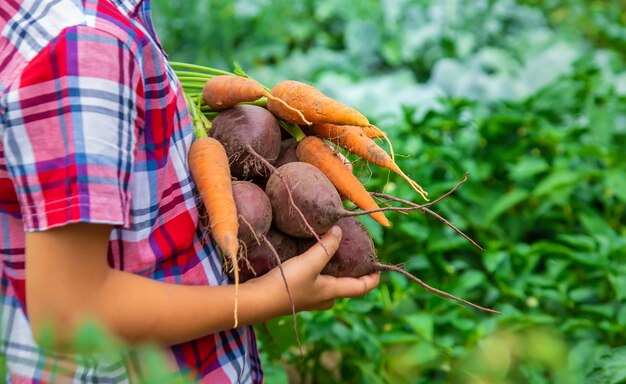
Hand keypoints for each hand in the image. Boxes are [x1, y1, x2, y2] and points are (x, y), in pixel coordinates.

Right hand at [252, 225, 379, 315]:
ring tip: (334, 252)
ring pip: (329, 285)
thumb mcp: (310, 263)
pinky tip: (310, 257)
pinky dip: (319, 271)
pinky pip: (315, 282)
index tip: (380, 269)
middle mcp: (323, 298)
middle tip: (355, 257)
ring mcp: (309, 298)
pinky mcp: (295, 293)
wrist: (257, 301)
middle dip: (353, 275)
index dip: (372, 279)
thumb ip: (326, 247)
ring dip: (334, 271)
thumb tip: (340, 231)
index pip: (360, 288)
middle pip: (345, 288)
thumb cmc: (287, 284)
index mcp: (332, 292)